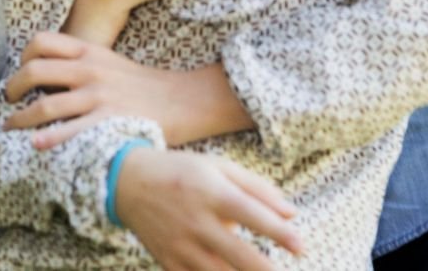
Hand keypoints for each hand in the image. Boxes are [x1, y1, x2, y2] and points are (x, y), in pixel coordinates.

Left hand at [5, 32, 187, 148]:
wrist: (182, 100)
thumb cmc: (141, 84)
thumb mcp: (109, 61)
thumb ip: (80, 61)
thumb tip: (45, 72)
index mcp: (88, 52)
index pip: (41, 41)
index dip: (22, 56)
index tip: (19, 73)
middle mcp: (89, 70)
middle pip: (34, 71)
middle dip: (13, 88)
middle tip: (9, 102)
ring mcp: (98, 96)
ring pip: (45, 105)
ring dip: (21, 118)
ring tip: (10, 127)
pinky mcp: (108, 122)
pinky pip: (71, 131)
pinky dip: (49, 139)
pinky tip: (35, 145)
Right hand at [116, 148, 302, 270]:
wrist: (125, 182)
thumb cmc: (180, 171)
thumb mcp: (217, 167)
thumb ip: (257, 188)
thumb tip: (292, 214)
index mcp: (209, 191)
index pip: (251, 214)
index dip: (279, 233)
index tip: (301, 247)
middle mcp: (195, 220)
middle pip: (240, 255)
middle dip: (267, 270)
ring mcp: (180, 244)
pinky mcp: (168, 261)